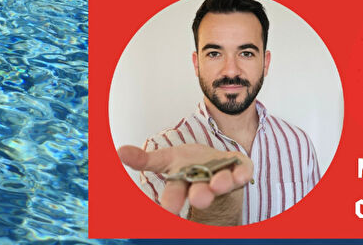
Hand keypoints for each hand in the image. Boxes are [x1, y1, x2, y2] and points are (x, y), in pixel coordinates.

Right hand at [118, 143, 253, 224]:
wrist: (218, 166)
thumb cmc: (190, 164)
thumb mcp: (166, 160)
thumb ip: (144, 160)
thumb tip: (119, 152)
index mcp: (183, 183)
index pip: (174, 192)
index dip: (171, 200)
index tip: (167, 210)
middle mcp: (203, 185)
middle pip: (199, 192)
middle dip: (199, 196)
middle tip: (199, 199)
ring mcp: (223, 177)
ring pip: (221, 183)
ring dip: (220, 184)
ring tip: (218, 184)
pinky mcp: (240, 169)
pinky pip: (243, 171)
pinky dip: (243, 173)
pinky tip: (242, 174)